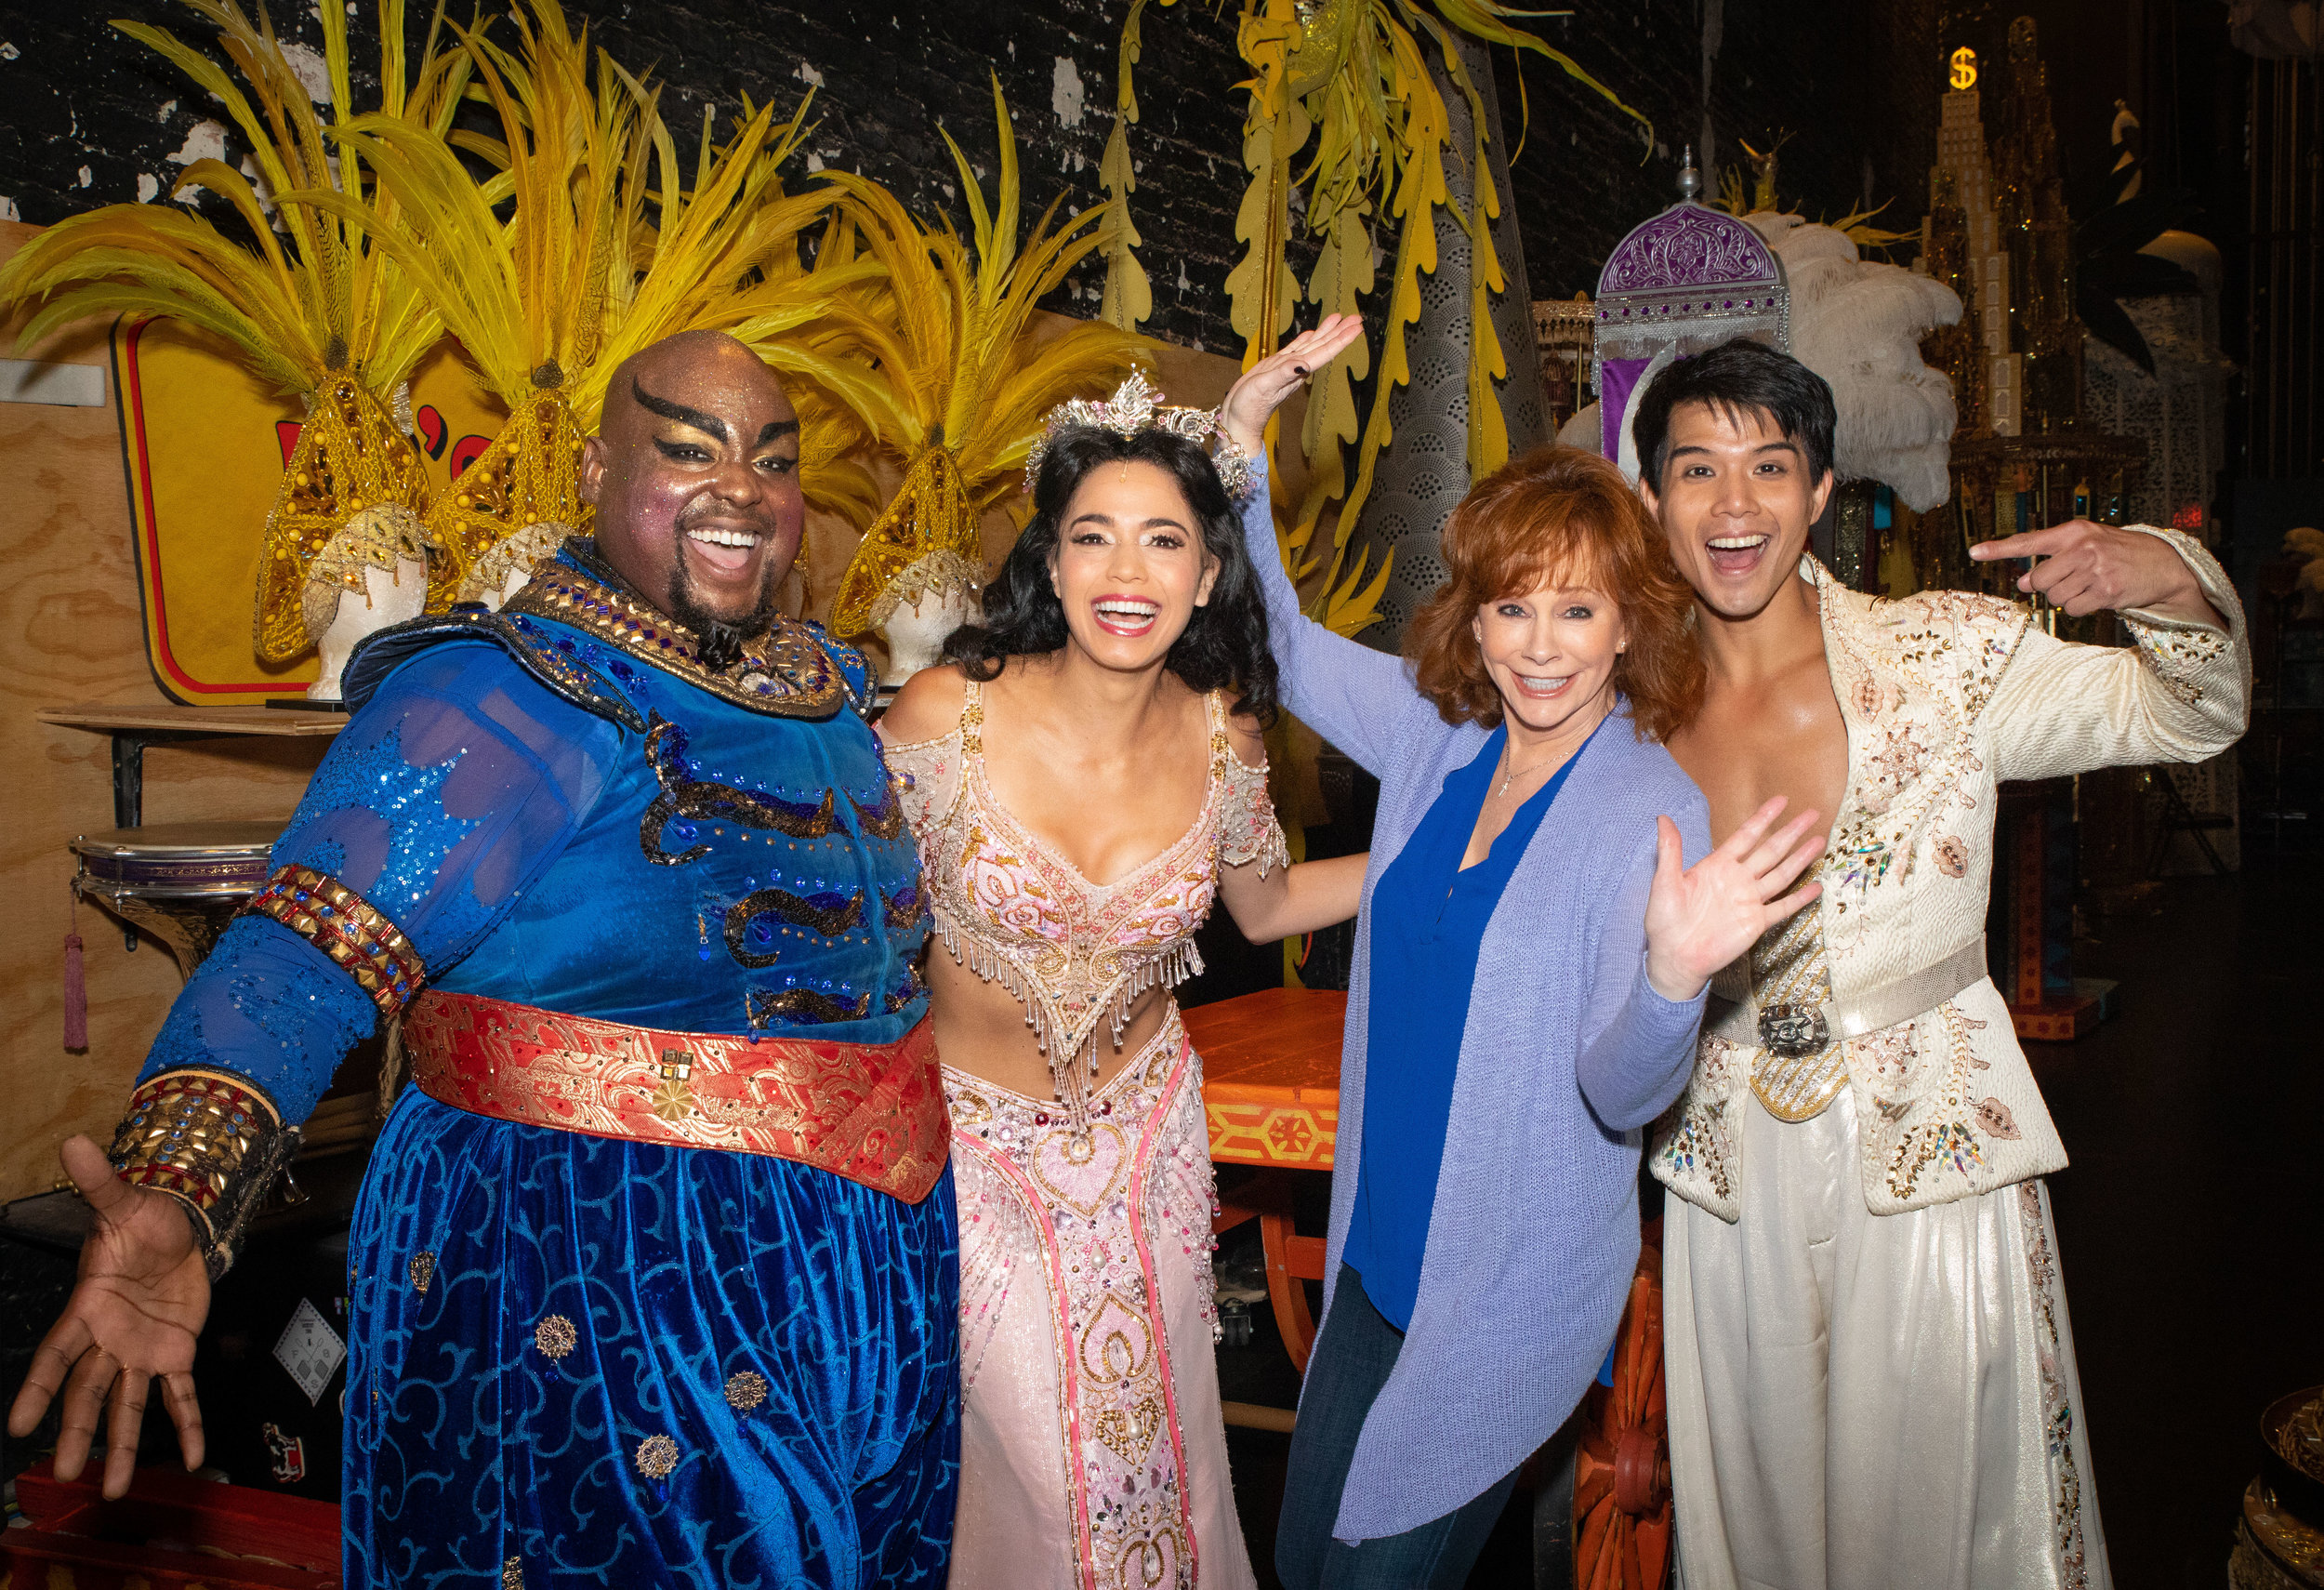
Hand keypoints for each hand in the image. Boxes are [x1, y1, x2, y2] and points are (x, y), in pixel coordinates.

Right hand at [8, 1134, 209, 1497]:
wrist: (182, 1230)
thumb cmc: (144, 1220)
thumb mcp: (124, 1201)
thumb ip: (99, 1182)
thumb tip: (74, 1142)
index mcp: (90, 1308)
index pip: (59, 1354)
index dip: (40, 1389)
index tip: (18, 1425)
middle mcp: (109, 1339)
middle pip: (89, 1393)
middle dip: (79, 1433)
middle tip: (65, 1475)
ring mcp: (140, 1352)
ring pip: (129, 1405)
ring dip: (123, 1446)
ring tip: (113, 1489)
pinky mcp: (175, 1355)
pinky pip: (181, 1397)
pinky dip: (189, 1425)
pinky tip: (195, 1457)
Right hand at [1216, 314, 1365, 457]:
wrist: (1238, 420)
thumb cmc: (1250, 408)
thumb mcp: (1264, 388)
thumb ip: (1283, 375)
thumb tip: (1302, 364)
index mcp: (1297, 373)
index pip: (1324, 352)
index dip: (1341, 339)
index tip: (1356, 327)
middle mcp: (1296, 369)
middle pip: (1322, 346)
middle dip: (1339, 332)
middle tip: (1356, 318)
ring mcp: (1287, 367)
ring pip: (1311, 345)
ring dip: (1325, 332)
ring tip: (1338, 318)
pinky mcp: (1275, 367)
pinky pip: (1294, 349)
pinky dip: (1304, 340)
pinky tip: (1310, 333)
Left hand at [1642, 797, 1824, 1001]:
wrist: (1674, 956)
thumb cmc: (1665, 920)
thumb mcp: (1665, 881)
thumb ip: (1669, 850)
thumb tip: (1662, 818)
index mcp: (1718, 865)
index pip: (1746, 836)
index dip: (1764, 818)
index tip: (1781, 800)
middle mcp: (1738, 879)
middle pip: (1770, 850)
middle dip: (1791, 832)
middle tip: (1812, 813)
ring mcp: (1749, 901)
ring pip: (1781, 874)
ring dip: (1800, 859)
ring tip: (1819, 841)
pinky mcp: (1756, 923)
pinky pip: (1783, 908)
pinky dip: (1800, 898)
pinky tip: (1816, 886)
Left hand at [1969, 520, 2216, 622]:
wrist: (2164, 565)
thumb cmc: (2120, 553)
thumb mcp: (2088, 544)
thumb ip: (2053, 558)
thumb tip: (2022, 581)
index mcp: (2075, 531)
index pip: (2029, 541)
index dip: (1999, 548)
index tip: (1974, 552)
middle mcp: (2083, 548)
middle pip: (2038, 579)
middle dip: (2047, 586)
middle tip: (2069, 580)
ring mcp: (2095, 570)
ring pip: (2054, 597)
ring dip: (2066, 598)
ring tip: (2089, 586)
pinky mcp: (2106, 592)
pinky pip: (2073, 610)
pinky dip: (2080, 608)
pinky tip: (2098, 596)